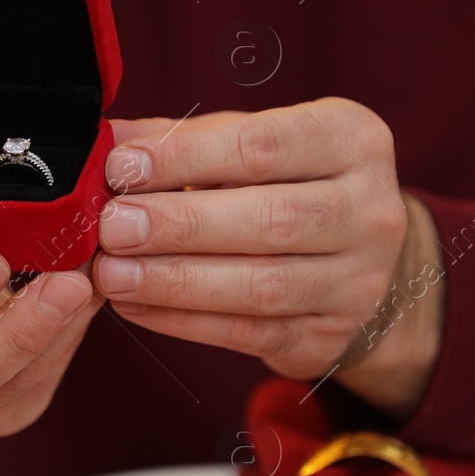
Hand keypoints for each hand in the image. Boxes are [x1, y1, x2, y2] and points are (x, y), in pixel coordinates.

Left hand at [93, 99, 439, 415]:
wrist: (358, 260)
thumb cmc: (287, 184)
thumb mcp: (248, 145)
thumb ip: (182, 140)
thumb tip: (104, 142)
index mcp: (351, 140)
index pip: (264, 145)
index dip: (186, 157)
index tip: (121, 167)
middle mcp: (370, 209)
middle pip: (269, 219)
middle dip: (180, 225)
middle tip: (113, 227)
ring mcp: (358, 280)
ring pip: (262, 285)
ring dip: (175, 281)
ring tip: (112, 273)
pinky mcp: (330, 335)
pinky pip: (250, 333)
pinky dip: (184, 321)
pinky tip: (135, 307)